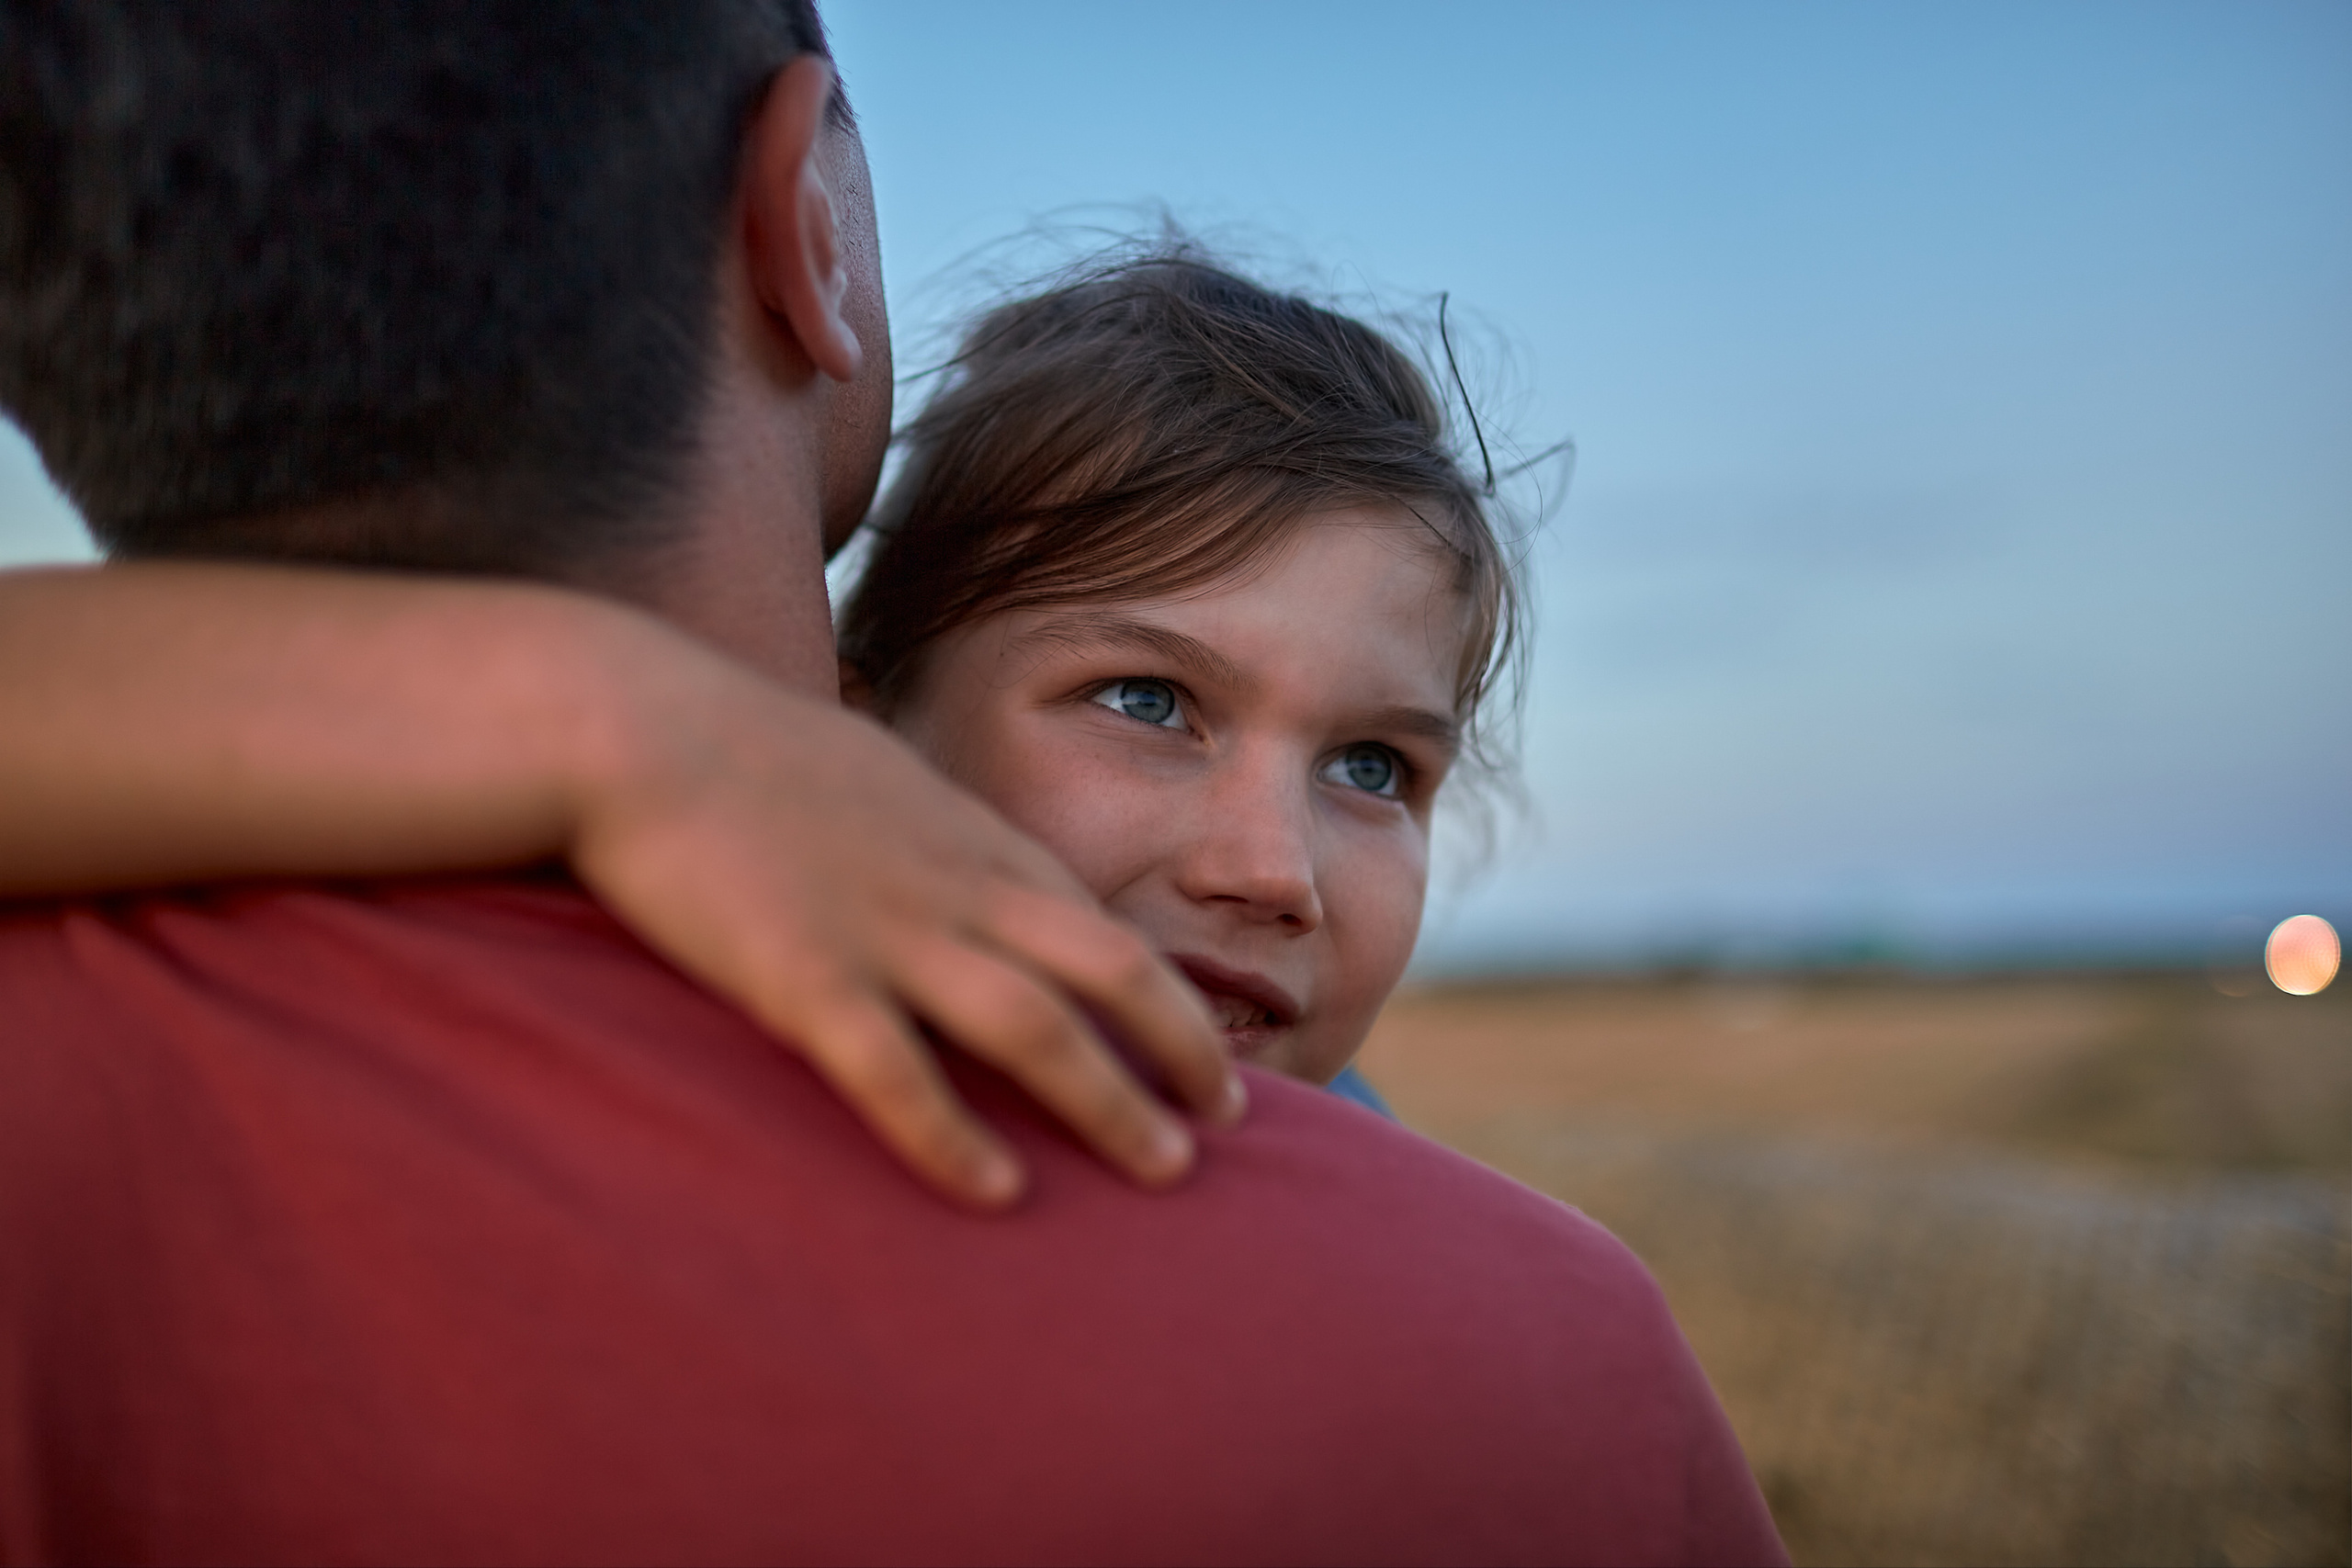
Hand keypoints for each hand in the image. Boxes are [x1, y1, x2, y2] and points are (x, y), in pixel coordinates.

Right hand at [567, 638, 1245, 1207]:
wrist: (633, 724)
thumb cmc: (745, 751)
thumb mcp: (878, 777)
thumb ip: (936, 835)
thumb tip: (970, 875)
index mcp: (973, 840)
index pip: (1103, 928)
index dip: (1169, 999)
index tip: (1209, 1057)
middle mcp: (956, 886)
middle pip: (1112, 972)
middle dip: (1185, 1049)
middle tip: (1227, 1121)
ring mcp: (887, 931)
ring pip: (1038, 1027)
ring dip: (1114, 1102)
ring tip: (1166, 1170)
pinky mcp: (805, 976)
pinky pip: (899, 1074)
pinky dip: (956, 1138)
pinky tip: (999, 1193)